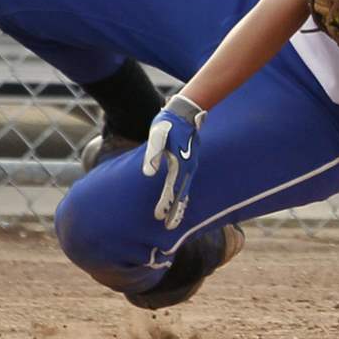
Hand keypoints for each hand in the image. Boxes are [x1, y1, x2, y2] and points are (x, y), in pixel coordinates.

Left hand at [142, 94, 206, 229]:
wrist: (185, 111)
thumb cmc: (168, 123)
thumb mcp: (157, 135)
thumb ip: (153, 154)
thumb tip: (149, 173)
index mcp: (180, 162)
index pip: (173, 189)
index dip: (166, 204)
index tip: (160, 218)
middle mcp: (188, 166)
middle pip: (182, 193)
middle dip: (176, 211)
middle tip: (169, 227)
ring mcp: (190, 164)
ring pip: (186, 189)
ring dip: (180, 205)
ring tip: (175, 220)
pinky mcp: (188, 161)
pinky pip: (186, 182)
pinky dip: (182, 194)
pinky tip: (179, 200)